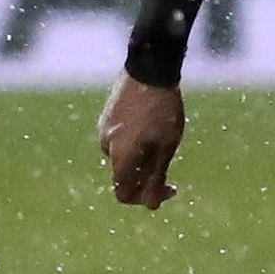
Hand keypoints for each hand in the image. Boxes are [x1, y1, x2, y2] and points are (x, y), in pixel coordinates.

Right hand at [99, 72, 183, 206]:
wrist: (150, 68)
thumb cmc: (163, 110)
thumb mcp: (166, 147)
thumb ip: (156, 177)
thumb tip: (151, 205)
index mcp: (120, 156)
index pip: (123, 194)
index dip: (144, 199)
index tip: (168, 189)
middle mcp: (107, 146)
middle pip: (124, 176)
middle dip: (147, 178)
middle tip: (170, 169)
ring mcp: (104, 130)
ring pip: (124, 158)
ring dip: (142, 159)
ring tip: (164, 140)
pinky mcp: (106, 118)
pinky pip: (120, 141)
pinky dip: (135, 144)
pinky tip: (153, 128)